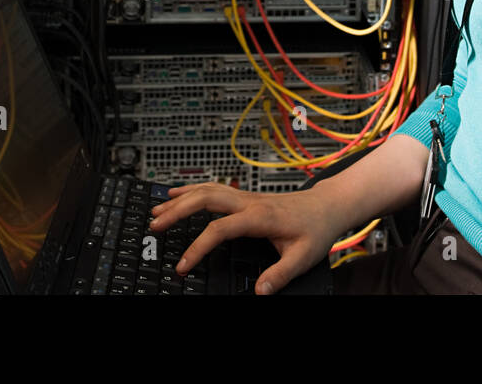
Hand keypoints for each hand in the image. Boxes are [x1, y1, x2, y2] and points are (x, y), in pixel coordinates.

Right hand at [149, 182, 345, 294]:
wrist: (327, 206)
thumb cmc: (315, 229)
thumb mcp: (303, 257)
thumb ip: (280, 275)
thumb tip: (259, 292)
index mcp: (259, 216)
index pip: (218, 229)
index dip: (197, 248)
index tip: (183, 266)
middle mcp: (248, 202)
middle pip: (205, 198)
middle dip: (177, 210)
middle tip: (155, 225)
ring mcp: (245, 197)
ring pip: (206, 189)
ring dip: (180, 198)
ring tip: (157, 210)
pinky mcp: (244, 198)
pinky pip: (212, 189)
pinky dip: (191, 190)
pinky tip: (177, 193)